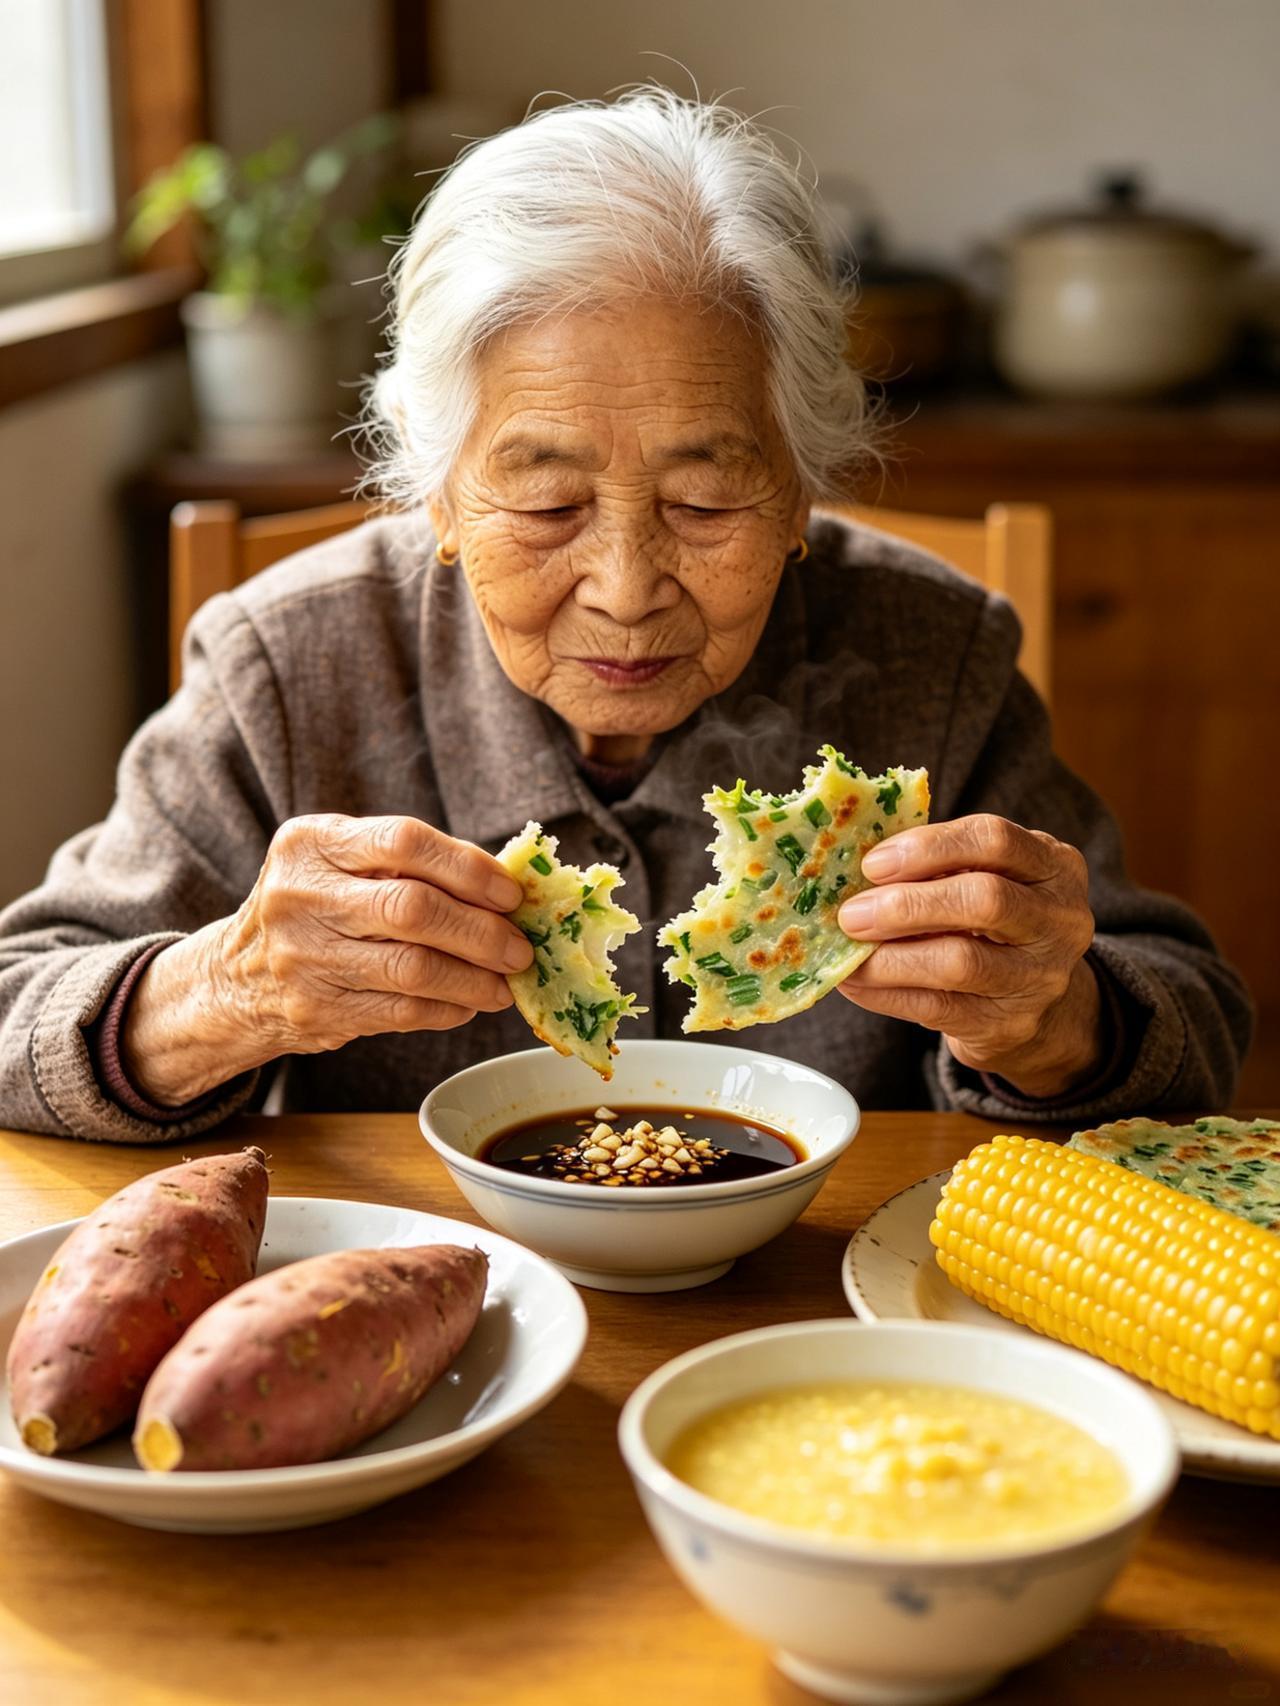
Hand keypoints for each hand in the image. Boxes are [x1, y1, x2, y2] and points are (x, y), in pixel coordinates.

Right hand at [123, 815, 532, 1104]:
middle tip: (519, 947)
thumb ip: (407, 864)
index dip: (469, 868)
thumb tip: (505, 885)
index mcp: (311, 842)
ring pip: (413, 968)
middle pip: (414, 909)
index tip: (510, 893)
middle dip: (481, 931)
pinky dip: (448, 1007)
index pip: (405, 841)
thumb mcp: (338, 863)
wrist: (235, 978)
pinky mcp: (316, 1010)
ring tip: (506, 981)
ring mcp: (304, 957)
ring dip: (474, 978)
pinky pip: (402, 1011)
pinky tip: (469, 1002)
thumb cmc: (313, 907)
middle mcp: (300, 895)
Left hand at [835, 814, 1101, 1097]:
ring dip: (890, 957)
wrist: (1036, 1005)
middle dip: (907, 905)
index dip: (929, 848)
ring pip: (960, 963)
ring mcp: (1041, 977)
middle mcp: (1060, 919)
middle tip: (852, 914)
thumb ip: (937, 866)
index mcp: (1054, 866)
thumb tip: (850, 869)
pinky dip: (886, 994)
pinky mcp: (1010, 1025)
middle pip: (984, 900)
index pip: (994, 840)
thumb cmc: (993, 924)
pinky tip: (855, 983)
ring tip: (849, 951)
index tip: (873, 864)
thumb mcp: (987, 879)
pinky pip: (938, 1008)